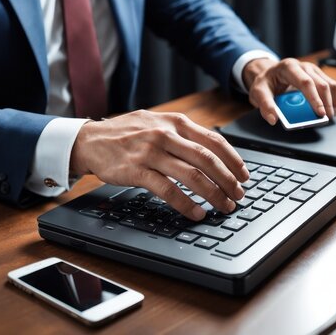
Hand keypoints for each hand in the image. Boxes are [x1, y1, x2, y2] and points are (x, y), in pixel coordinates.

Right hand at [70, 110, 248, 220]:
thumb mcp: (158, 123)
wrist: (91, 140)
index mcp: (175, 122)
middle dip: (229, 180)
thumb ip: (183, 134)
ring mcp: (151, 152)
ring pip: (192, 175)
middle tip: (239, 195)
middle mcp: (166, 134)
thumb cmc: (128, 133)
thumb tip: (213, 152)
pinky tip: (196, 212)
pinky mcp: (137, 170)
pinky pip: (168, 190)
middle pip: (207, 159)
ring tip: (224, 205)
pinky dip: (186, 204)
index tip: (244, 174)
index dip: (233, 159)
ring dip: (213, 194)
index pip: (214, 140)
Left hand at [243, 58, 335, 124]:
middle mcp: (303, 66)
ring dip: (332, 101)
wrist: (268, 75)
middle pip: (321, 84)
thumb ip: (265, 105)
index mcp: (289, 67)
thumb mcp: (258, 92)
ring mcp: (313, 70)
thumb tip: (273, 118)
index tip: (319, 112)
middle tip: (326, 119)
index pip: (305, 82)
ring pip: (330, 84)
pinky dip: (333, 99)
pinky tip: (330, 109)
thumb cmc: (265, 82)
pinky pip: (331, 86)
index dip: (314, 98)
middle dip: (326, 103)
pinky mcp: (318, 76)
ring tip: (330, 116)